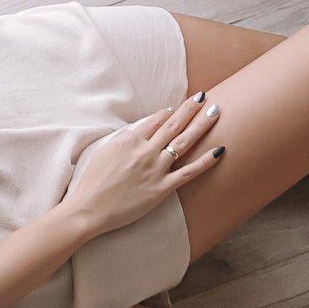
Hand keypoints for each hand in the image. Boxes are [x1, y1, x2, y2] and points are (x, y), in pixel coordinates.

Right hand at [60, 98, 223, 233]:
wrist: (88, 210)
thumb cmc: (92, 182)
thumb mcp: (104, 151)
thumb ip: (125, 137)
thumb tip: (142, 128)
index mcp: (130, 139)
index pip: (156, 120)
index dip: (169, 113)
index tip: (177, 109)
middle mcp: (145, 151)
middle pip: (174, 124)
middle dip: (190, 108)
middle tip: (203, 97)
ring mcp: (155, 169)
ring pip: (184, 142)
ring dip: (201, 124)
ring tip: (215, 111)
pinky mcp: (161, 189)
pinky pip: (188, 172)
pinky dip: (205, 161)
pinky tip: (219, 150)